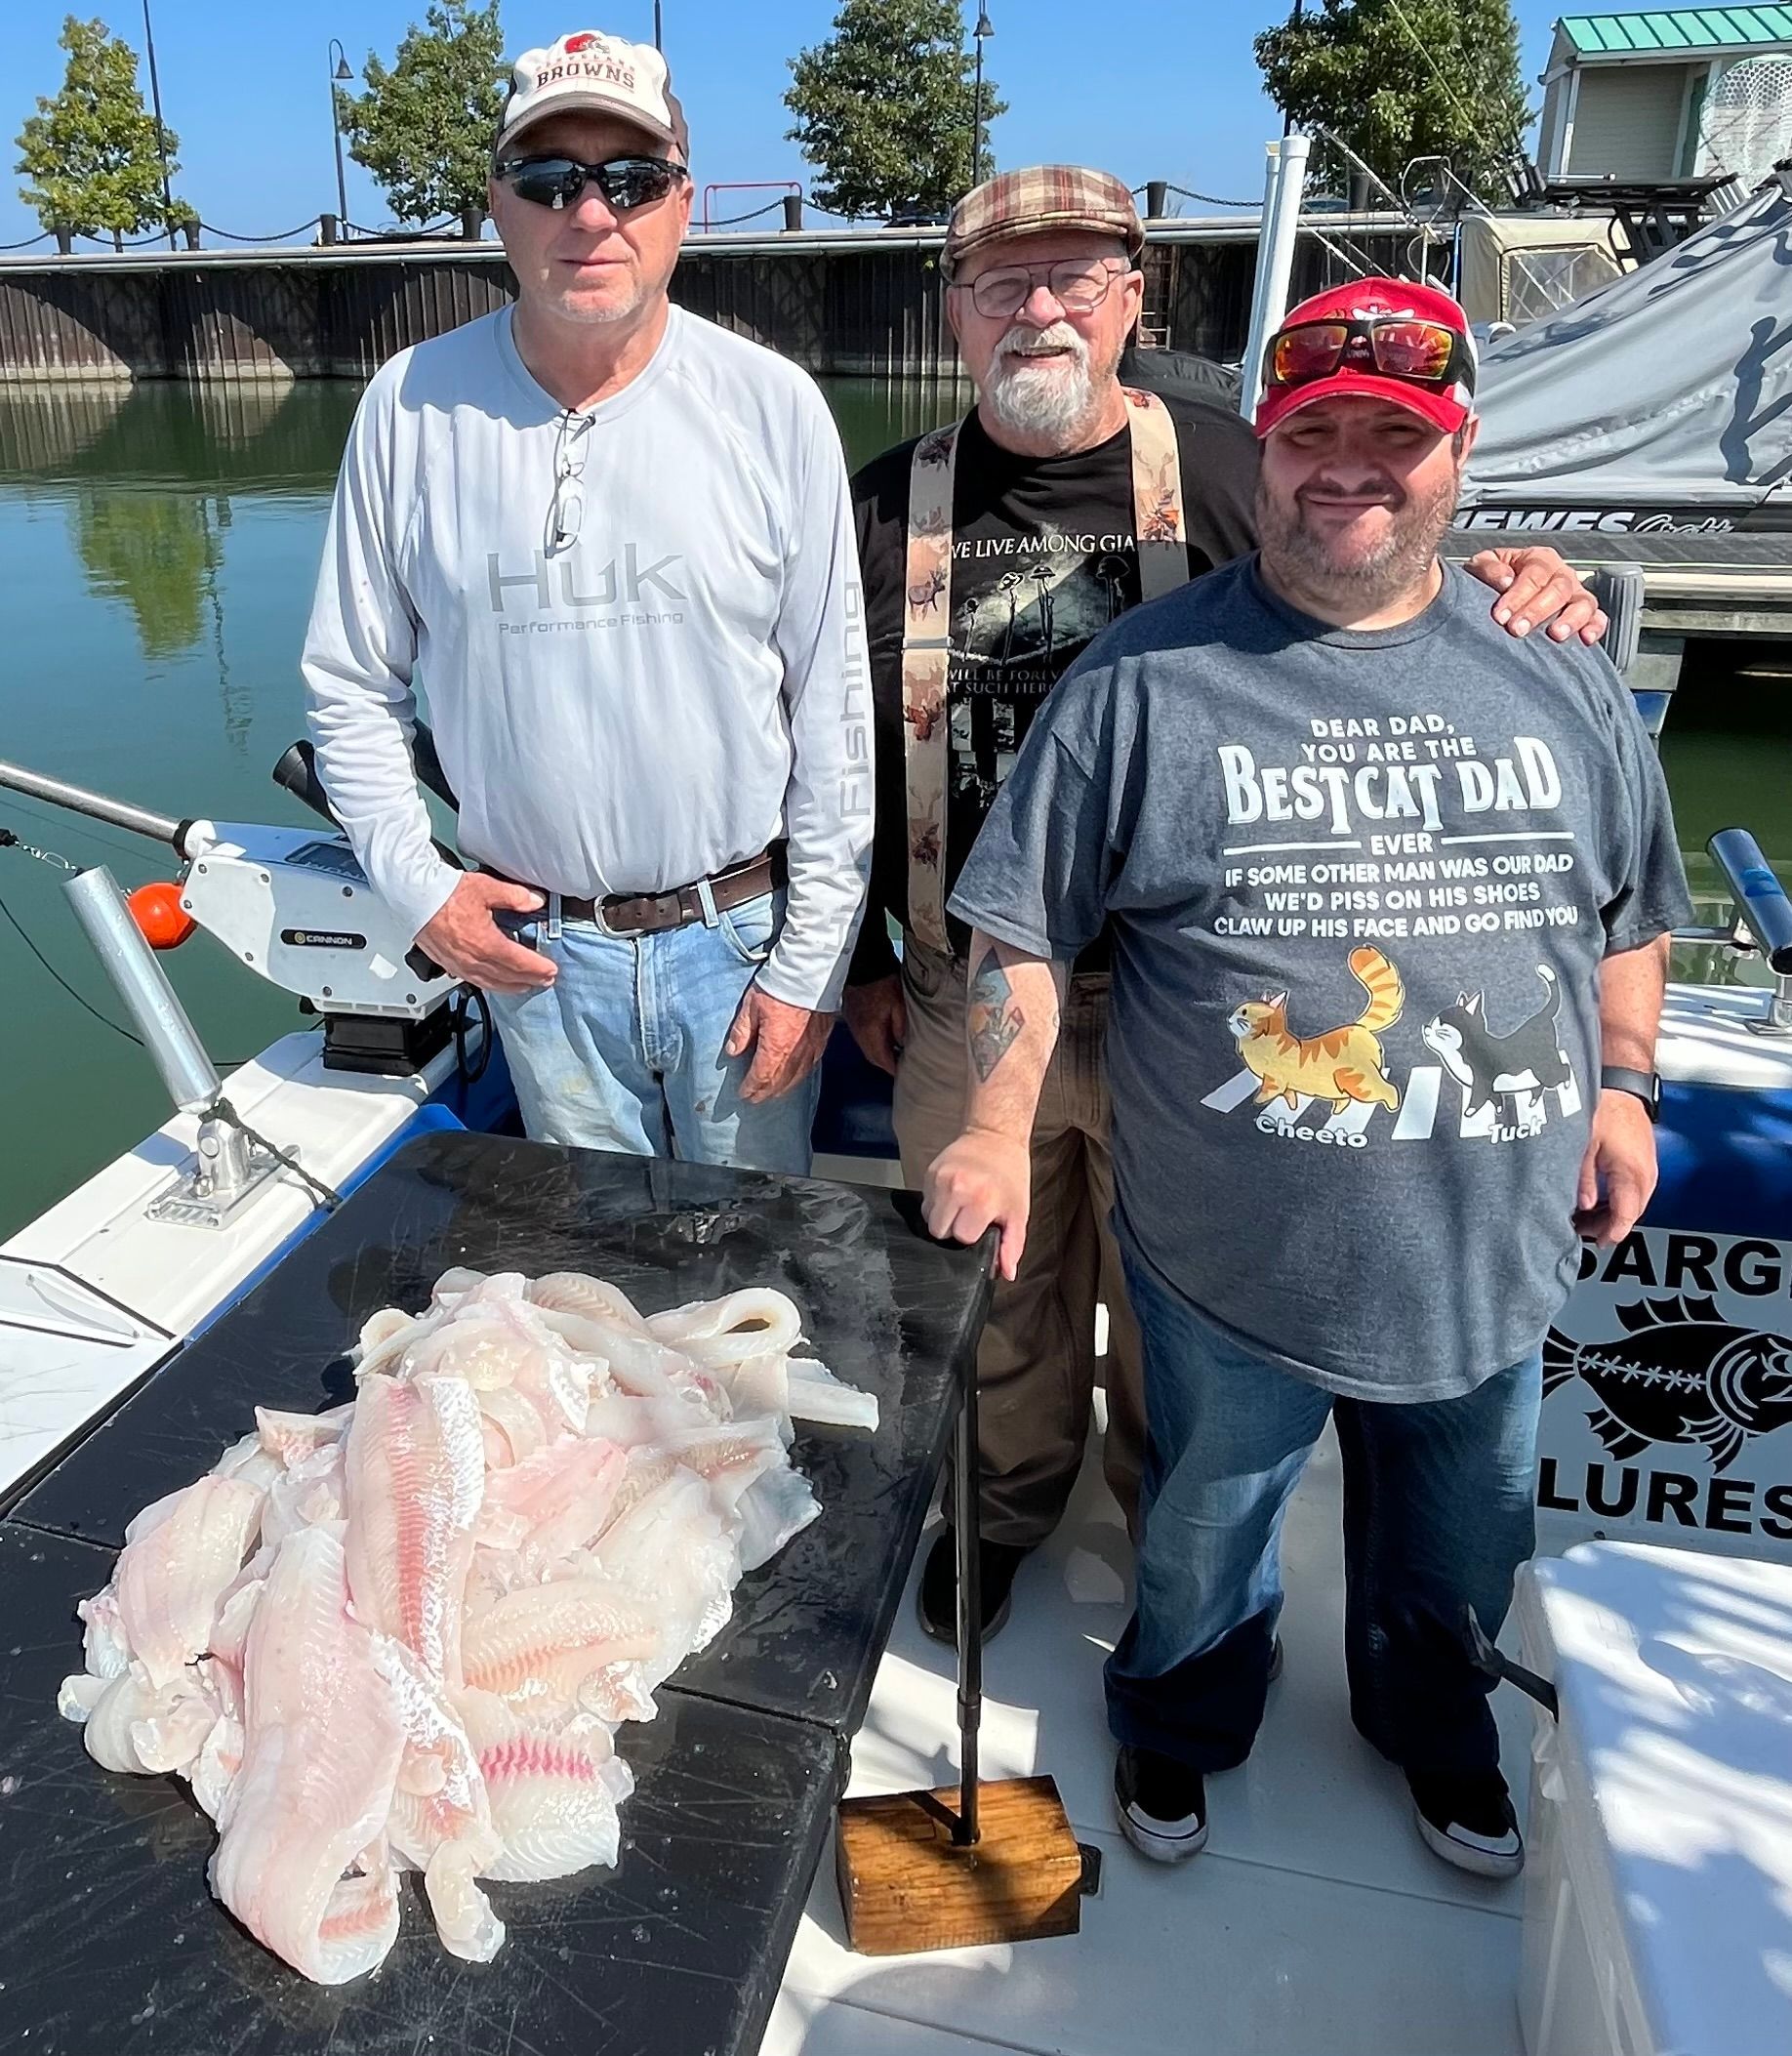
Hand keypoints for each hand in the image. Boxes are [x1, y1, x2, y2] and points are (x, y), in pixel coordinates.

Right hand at [416, 874, 555, 994]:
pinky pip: (476, 982)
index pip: (519, 962)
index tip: (552, 971)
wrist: (414, 897)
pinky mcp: (450, 965)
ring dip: (512, 987)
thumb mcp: (485, 888)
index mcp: (486, 943)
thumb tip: (535, 901)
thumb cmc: (444, 893)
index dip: (538, 968)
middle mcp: (474, 959)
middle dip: (530, 980)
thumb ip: (514, 896)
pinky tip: (497, 983)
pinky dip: (492, 985)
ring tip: (526, 986)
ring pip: (492, 984)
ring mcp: (460, 965)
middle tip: (546, 981)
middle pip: (508, 977)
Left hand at [724, 984, 832, 1102]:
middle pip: (779, 1083)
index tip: (744, 1094)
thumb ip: (742, 1031)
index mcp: (775, 1048)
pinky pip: (810, 1067)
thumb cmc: (779, 987)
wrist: (810, 973)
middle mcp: (795, 1054)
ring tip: (773, 1092)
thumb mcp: (751, 1007)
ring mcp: (811, 1049)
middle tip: (755, 1099)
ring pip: (796, 1078)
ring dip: (783, 1088)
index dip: (751, 1088)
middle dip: (765, 1093)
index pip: (761, 1077)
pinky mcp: (821, 1041)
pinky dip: (799, 1076)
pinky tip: (795, 1076)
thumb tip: (733, 1051)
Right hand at [842, 975, 905, 1075]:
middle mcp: (859, 1033)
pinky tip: (885, 1039)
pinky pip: (864, 1038)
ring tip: (897, 1054)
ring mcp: (854, 1026)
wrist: (862, 963)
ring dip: (881, 1054)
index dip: (895, 1069)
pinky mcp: (852, 1018)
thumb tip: (903, 1046)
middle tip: (903, 1067)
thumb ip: (901, 1028)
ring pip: (868, 1049)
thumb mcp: (899, 1004)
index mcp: (871, 1032)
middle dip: (888, 1065)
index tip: (907, 1074)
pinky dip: (874, 1043)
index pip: (883, 1060)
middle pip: (874, 1058)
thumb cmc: (882, 982)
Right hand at [923, 1129, 1031, 1280]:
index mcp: (980, 1200)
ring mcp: (939, 1179)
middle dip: (954, 1229)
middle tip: (970, 1216)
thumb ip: (1011, 1245)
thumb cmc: (1010, 1176)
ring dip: (943, 1217)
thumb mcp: (1018, 1211)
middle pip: (939, 1231)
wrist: (994, 1136)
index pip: (961, 1238)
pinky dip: (937, 1203)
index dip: (972, 1235)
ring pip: (928, 1218)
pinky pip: (925, 1202)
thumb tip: (1007, 1274)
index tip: (982, 1223)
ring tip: (961, 1205)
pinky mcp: (929, 1172)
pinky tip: (953, 1194)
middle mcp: (956, 1189)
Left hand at [1466, 547, 1608, 644]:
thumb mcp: (1482, 565)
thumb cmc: (1493, 581)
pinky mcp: (1585, 614)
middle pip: (1558, 589)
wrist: (1499, 598)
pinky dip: (1595, 627)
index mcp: (1538, 559)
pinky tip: (1585, 639)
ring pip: (1583, 602)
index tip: (1501, 615)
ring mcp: (1575, 594)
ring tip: (1555, 635)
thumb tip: (1504, 580)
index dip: (1518, 595)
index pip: (1534, 574)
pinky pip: (1598, 618)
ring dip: (1570, 619)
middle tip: (1518, 629)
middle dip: (1537, 611)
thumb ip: (1488, 568)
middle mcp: (1561, 574)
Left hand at [1574, 1089, 1657, 1245]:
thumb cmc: (1606, 1108)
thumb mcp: (1585, 1145)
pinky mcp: (1644, 1160)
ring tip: (1586, 1216)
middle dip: (1608, 1225)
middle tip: (1581, 1229)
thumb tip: (1583, 1206)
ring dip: (1613, 1212)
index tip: (1596, 1242)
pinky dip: (1619, 1199)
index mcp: (1632, 1174)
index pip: (1626, 1216)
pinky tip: (1600, 1199)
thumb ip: (1584, 1179)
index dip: (1610, 1233)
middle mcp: (1646, 1174)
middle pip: (1631, 1213)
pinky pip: (1635, 1189)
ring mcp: (1648, 1167)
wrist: (1622, 1086)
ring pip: (1634, 1202)